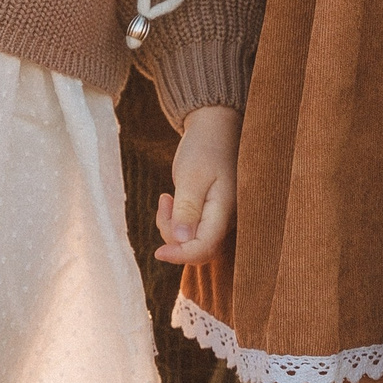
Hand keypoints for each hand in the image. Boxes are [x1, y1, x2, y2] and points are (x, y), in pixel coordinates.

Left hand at [154, 105, 239, 264]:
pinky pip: (190, 228)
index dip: (181, 256)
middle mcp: (225, 219)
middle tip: (164, 202)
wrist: (215, 126)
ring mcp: (218, 217)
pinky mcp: (209, 212)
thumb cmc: (205, 147)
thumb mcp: (191, 175)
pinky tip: (171, 199)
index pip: (205, 248)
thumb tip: (181, 241)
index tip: (157, 252)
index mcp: (225, 211)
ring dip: (171, 225)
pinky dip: (175, 220)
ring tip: (166, 197)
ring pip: (191, 239)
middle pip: (197, 248)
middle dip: (172, 236)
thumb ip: (187, 210)